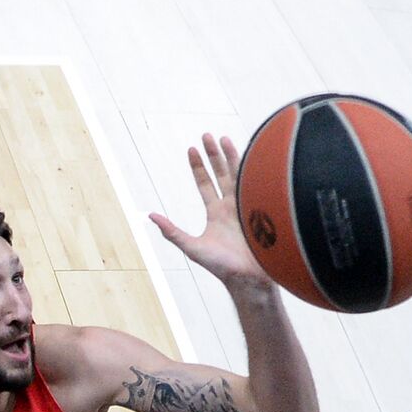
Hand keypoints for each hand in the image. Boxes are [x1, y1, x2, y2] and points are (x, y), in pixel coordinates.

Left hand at [150, 133, 270, 290]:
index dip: (198, 167)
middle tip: (206, 135)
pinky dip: (253, 167)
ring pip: (238, 174)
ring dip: (230, 155)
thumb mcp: (192, 247)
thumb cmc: (221, 266)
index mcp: (216, 213)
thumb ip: (171, 231)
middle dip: (213, 154)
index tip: (191, 149)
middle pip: (221, 173)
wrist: (249, 277)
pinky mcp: (261, 207)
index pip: (205, 184)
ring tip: (222, 137)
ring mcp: (247, 205)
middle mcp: (231, 206)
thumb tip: (149, 216)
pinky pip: (257, 182)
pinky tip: (251, 152)